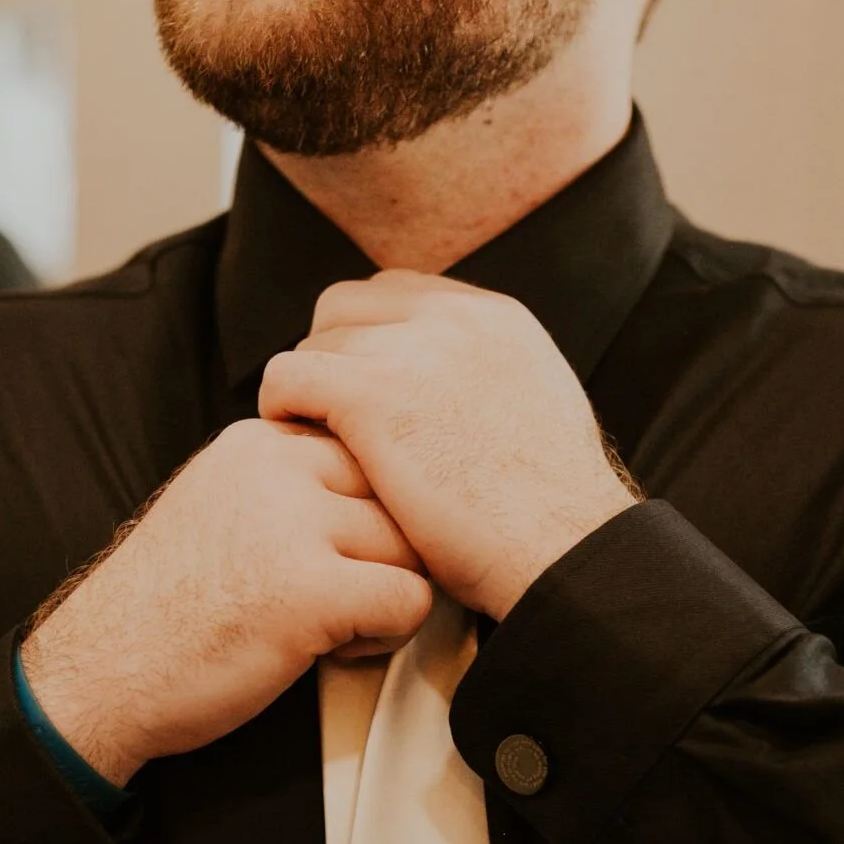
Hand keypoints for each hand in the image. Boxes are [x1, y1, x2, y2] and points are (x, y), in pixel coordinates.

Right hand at [21, 419, 430, 782]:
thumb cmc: (161, 612)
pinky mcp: (314, 590)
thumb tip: (375, 488)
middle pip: (398, 493)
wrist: (99, 675)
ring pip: (413, 544)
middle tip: (341, 599)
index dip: (364, 512)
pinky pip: (410, 600)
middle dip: (386, 552)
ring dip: (388, 594)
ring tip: (335, 628)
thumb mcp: (217, 507)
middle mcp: (277, 467)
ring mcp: (296, 525)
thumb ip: (284, 484)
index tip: (325, 557)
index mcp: (255, 442)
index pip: (365, 449)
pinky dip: (387, 637)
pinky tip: (333, 652)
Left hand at [258, 273, 637, 620]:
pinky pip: (286, 375)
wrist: (563, 551)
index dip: (368, 341)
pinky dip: (281, 409)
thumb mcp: (533, 414)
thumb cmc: (547, 517)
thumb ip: (484, 381)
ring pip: (315, 341)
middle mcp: (454, 318)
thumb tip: (445, 390)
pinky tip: (299, 450)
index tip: (364, 392)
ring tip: (319, 445)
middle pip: (346, 304)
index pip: (397, 293)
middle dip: (331, 356)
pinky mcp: (372, 394)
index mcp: (495, 318)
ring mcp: (413, 350)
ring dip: (309, 392)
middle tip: (331, 419)